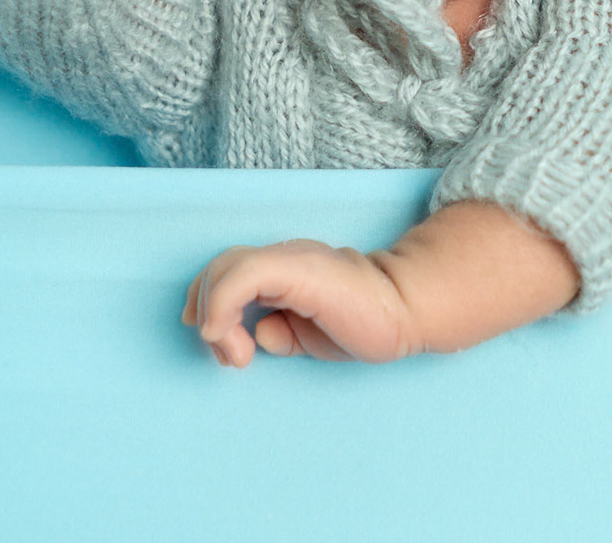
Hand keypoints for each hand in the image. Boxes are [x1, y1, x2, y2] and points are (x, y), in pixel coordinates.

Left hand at [182, 239, 424, 367]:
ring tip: (236, 355)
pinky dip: (222, 305)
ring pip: (226, 268)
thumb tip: (261, 335)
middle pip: (220, 267)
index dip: (207, 301)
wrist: (404, 310)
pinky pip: (244, 276)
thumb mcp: (308, 336)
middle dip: (208, 313)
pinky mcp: (298, 269)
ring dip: (214, 315)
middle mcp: (282, 255)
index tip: (212, 337)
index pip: (228, 270)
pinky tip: (229, 338)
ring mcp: (290, 258)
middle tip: (229, 355)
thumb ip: (281, 334)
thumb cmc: (363, 323)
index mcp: (283, 268)